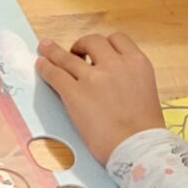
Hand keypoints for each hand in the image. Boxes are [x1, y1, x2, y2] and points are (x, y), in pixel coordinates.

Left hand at [35, 32, 164, 165]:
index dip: (105, 44)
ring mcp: (93, 78)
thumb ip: (129, 79)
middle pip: (93, 41)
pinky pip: (55, 74)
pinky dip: (46, 68)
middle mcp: (115, 64)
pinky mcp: (74, 93)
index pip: (118, 40)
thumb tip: (112, 80)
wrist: (137, 147)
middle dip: (83, 45)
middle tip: (76, 52)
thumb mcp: (145, 91)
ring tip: (45, 48)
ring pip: (68, 56)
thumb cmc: (145, 129)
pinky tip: (41, 66)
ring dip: (54, 51)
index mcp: (137, 63)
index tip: (98, 49)